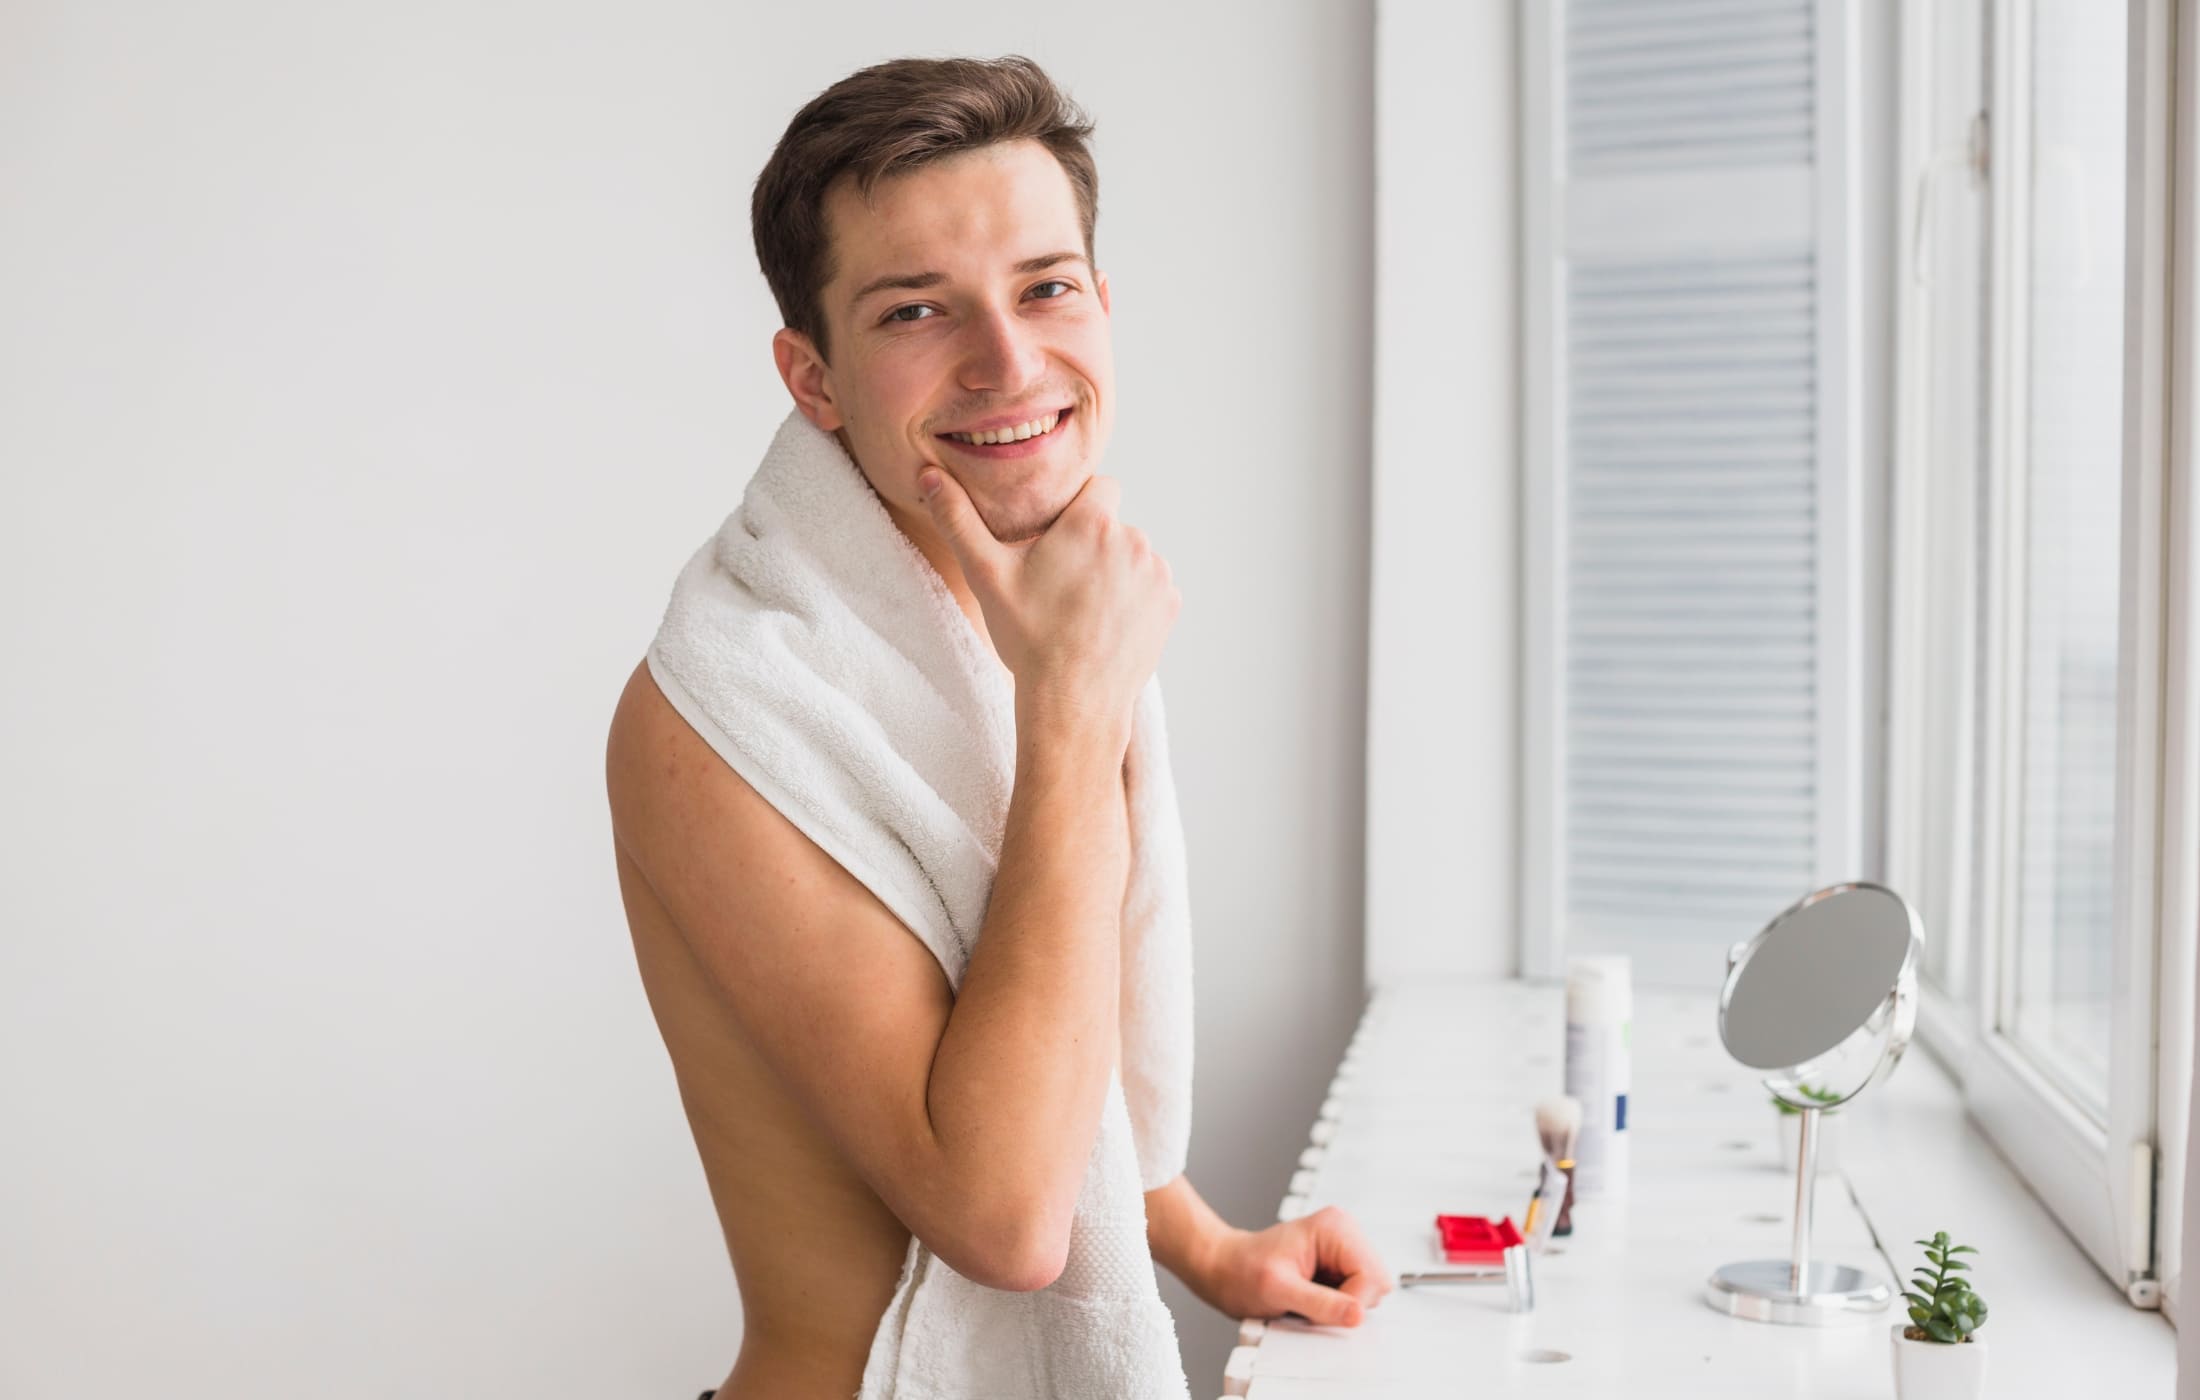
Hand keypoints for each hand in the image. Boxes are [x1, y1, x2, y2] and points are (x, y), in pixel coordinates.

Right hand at [917, 465, 1178, 741]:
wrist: (1073, 702)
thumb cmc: (1029, 638)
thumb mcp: (985, 575)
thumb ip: (958, 519)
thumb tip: (928, 474)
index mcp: (1093, 523)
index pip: (1099, 486)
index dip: (1078, 509)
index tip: (1059, 540)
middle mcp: (1134, 540)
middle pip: (1113, 526)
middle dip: (1092, 545)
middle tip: (1061, 585)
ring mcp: (1157, 574)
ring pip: (1132, 557)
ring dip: (1115, 572)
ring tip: (1082, 610)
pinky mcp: (1169, 604)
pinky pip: (1150, 587)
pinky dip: (1133, 600)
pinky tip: (1105, 625)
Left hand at [1194, 1205, 1393, 1327]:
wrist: (1224, 1270)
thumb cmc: (1242, 1271)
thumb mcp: (1278, 1290)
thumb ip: (1321, 1304)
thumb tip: (1357, 1315)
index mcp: (1335, 1228)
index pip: (1372, 1277)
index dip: (1352, 1303)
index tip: (1320, 1311)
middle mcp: (1344, 1234)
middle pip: (1376, 1284)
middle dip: (1348, 1304)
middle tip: (1310, 1304)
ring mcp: (1343, 1250)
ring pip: (1368, 1293)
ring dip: (1341, 1306)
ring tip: (1307, 1299)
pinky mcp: (1338, 1267)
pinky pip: (1354, 1297)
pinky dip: (1335, 1306)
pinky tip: (1310, 1299)